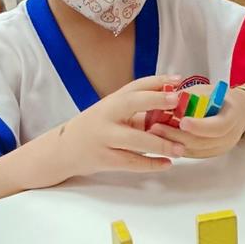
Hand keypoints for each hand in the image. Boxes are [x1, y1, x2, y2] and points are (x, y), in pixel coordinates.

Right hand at [54, 75, 185, 181]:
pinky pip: (131, 162)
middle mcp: (107, 115)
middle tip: (177, 100)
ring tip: (181, 148)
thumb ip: (138, 110)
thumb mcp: (113, 113)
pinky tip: (167, 163)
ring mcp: (104, 138)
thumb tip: (173, 105)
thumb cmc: (96, 128)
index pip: (135, 86)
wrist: (63, 149)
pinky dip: (150, 164)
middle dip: (155, 100)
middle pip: (131, 103)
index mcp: (111, 101)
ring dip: (161, 143)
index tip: (178, 79)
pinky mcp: (104, 159)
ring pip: (135, 139)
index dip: (157, 81)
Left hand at [149, 85, 244, 159]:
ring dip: (172, 143)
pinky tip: (161, 140)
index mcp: (232, 117)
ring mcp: (219, 148)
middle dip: (176, 136)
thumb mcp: (207, 91)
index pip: (216, 127)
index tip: (182, 122)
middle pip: (201, 142)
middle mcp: (228, 137)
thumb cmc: (220, 98)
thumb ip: (189, 95)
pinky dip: (176, 146)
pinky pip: (191, 153)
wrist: (237, 112)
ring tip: (154, 133)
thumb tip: (167, 98)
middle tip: (156, 128)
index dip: (199, 126)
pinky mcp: (210, 154)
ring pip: (193, 150)